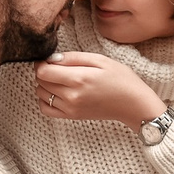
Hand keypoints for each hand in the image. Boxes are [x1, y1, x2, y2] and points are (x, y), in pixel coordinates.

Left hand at [34, 52, 165, 125]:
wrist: (133, 104)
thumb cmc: (121, 79)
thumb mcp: (100, 60)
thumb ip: (73, 57)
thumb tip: (52, 58)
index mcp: (78, 79)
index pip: (43, 72)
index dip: (41, 63)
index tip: (48, 59)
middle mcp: (71, 96)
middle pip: (40, 82)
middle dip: (43, 71)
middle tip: (56, 66)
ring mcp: (70, 108)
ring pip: (41, 94)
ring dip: (44, 85)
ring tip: (58, 79)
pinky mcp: (72, 116)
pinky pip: (46, 109)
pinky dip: (45, 100)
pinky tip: (56, 93)